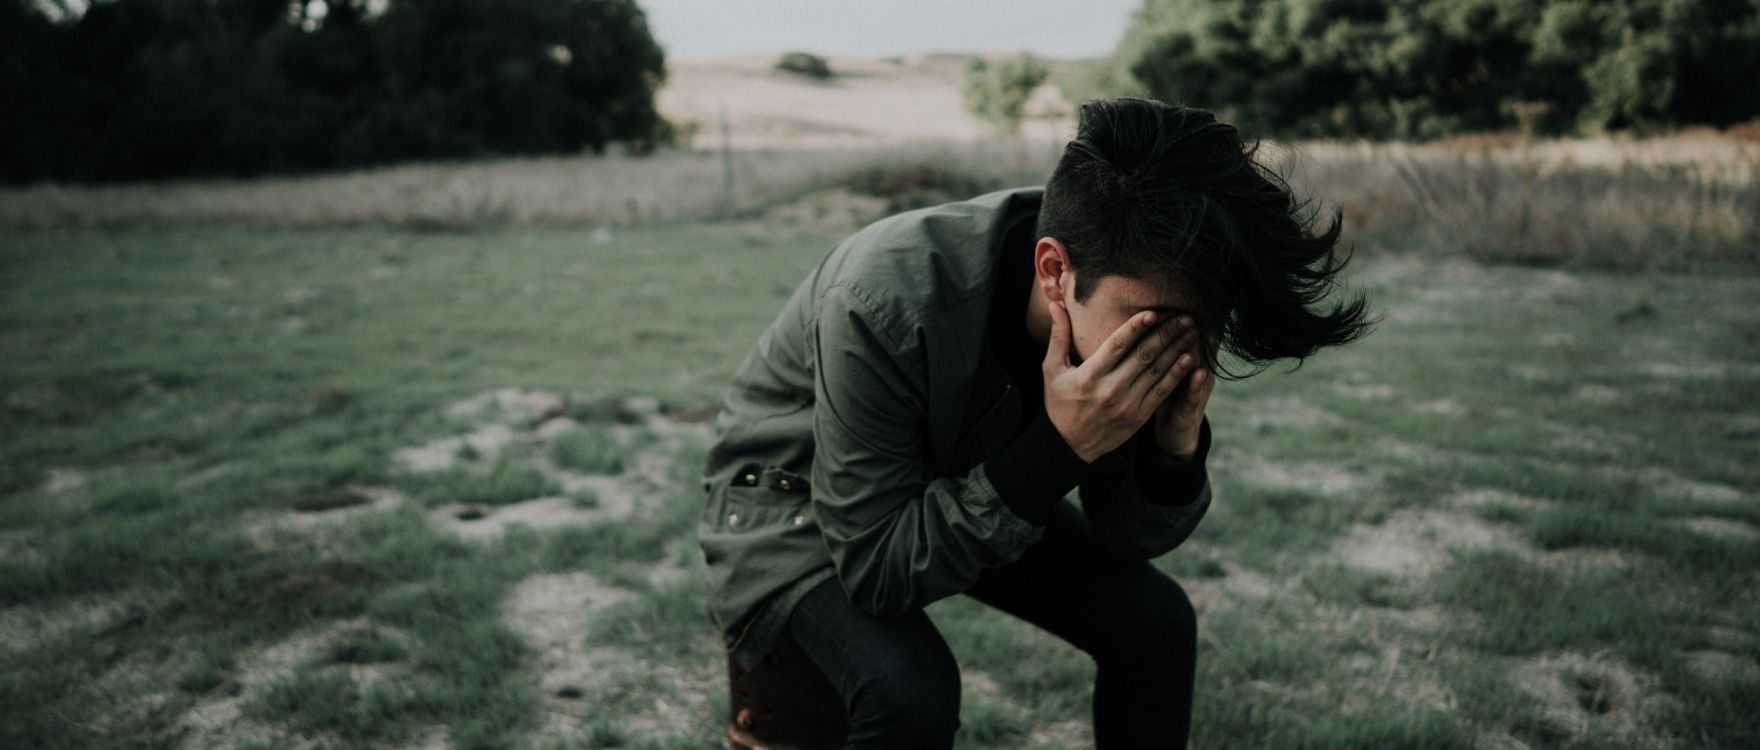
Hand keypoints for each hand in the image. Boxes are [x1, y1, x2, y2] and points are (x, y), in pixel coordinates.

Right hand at [1043, 301, 1203, 461]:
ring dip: (1177, 348)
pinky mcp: (1139, 416)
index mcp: (1090, 375)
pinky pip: (1161, 392)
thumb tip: (1055, 304)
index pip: (1117, 345)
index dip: (1136, 327)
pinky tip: (1189, 359)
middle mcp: (1111, 389)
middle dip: (1167, 333)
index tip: (1155, 312)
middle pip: (1144, 355)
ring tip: (1191, 331)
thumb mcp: (1052, 369)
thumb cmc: (1059, 402)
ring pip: (1157, 371)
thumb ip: (1058, 335)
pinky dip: (1176, 375)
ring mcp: (1127, 404)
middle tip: (1185, 316)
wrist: (1068, 445)